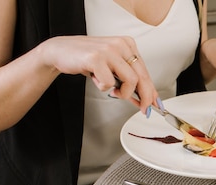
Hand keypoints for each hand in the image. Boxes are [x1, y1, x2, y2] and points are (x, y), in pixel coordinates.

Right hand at [40, 36, 158, 111]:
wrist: (60, 51)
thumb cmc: (87, 60)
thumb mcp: (112, 69)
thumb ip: (128, 81)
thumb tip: (145, 100)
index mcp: (128, 44)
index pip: (145, 72)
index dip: (151, 91)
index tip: (155, 104)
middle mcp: (121, 45)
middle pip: (142, 77)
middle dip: (145, 97)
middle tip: (143, 109)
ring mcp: (109, 50)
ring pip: (130, 81)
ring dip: (122, 93)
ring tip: (112, 90)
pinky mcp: (96, 58)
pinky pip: (109, 83)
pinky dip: (103, 87)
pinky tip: (95, 78)